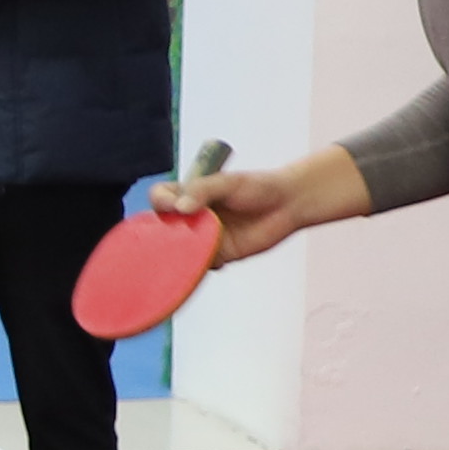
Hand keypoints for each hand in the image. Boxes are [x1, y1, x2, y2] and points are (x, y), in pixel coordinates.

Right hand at [177, 153, 355, 268]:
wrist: (288, 205)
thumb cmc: (258, 186)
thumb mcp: (228, 182)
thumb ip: (201, 191)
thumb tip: (180, 208)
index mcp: (189, 194)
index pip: (161, 197)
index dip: (160, 202)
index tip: (171, 207)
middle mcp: (192, 217)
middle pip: (165, 228)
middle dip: (164, 235)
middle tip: (175, 238)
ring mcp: (204, 237)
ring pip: (182, 250)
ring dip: (183, 255)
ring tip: (193, 253)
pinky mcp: (220, 255)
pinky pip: (202, 265)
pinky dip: (203, 267)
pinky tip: (216, 261)